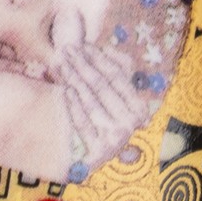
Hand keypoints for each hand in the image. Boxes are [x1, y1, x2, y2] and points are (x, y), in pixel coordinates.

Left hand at [59, 42, 160, 173]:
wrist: (90, 155)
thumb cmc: (102, 116)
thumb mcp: (113, 94)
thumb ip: (114, 70)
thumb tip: (106, 48)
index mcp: (139, 108)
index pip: (117, 76)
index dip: (100, 58)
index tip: (83, 45)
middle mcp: (131, 123)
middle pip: (102, 87)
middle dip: (83, 65)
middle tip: (67, 50)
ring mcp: (116, 138)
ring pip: (92, 102)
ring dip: (75, 79)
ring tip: (62, 64)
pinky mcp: (99, 151)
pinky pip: (83, 122)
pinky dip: (73, 105)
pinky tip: (65, 90)